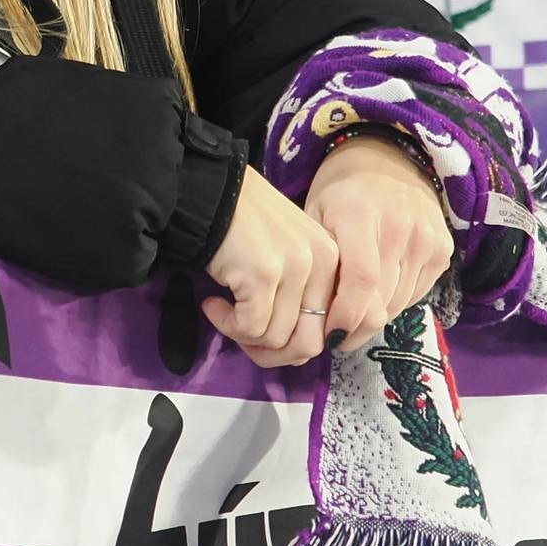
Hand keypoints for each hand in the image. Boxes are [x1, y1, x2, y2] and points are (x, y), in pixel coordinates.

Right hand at [200, 167, 356, 368]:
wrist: (210, 192)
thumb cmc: (245, 226)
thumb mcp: (290, 255)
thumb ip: (304, 294)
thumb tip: (297, 351)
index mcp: (336, 260)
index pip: (332, 329)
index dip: (298, 347)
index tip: (270, 339)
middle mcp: (323, 263)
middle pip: (309, 344)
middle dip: (273, 353)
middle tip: (244, 338)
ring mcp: (295, 268)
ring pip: (276, 339)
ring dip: (244, 336)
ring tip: (224, 312)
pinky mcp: (262, 274)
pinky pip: (249, 328)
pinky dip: (226, 325)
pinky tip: (213, 305)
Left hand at [305, 135, 453, 351]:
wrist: (389, 159)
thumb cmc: (341, 193)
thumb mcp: (316, 216)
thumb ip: (320, 263)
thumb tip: (318, 320)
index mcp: (360, 214)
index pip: (361, 280)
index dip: (347, 316)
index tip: (330, 337)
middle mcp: (401, 226)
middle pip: (382, 299)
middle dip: (357, 328)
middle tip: (337, 337)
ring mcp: (428, 238)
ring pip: (399, 303)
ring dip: (375, 317)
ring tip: (355, 314)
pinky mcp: (444, 249)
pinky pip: (416, 294)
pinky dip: (395, 303)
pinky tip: (379, 293)